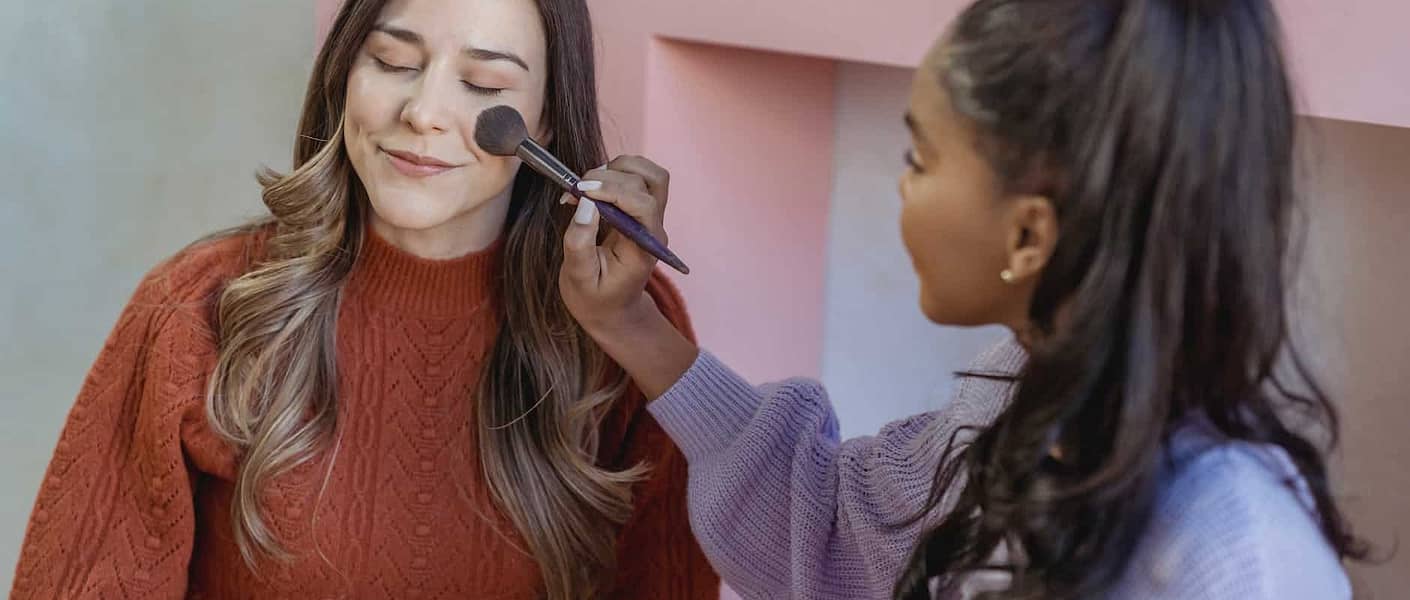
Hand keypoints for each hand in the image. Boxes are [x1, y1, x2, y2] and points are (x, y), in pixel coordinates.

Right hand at [560, 155, 697, 397]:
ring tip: (587, 186)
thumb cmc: (595, 298)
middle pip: (646, 182)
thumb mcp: (579, 278)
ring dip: (617, 169)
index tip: (580, 190)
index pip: (642, 204)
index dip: (612, 189)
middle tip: (574, 192)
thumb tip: (585, 204)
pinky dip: (616, 172)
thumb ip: (580, 243)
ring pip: (650, 174)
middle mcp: (654, 229)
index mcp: (644, 248)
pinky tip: (593, 188)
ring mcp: (652, 218)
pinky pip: (639, 178)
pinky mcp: (642, 210)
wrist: (612, 309)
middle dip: (607, 178)